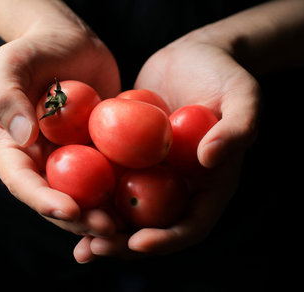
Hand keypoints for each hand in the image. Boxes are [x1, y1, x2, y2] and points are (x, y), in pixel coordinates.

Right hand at [0, 7, 119, 236]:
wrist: (70, 42)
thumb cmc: (35, 49)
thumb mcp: (11, 63)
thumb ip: (6, 97)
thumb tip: (23, 138)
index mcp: (11, 150)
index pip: (22, 183)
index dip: (44, 202)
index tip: (70, 210)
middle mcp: (39, 162)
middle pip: (56, 200)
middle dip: (80, 219)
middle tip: (108, 227)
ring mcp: (69, 160)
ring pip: (85, 197)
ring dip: (105, 213)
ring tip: (129, 225)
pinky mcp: (96, 154)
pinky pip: (109, 176)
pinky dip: (124, 191)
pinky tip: (146, 200)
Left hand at [73, 30, 259, 261]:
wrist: (191, 55)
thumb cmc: (224, 73)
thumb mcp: (243, 95)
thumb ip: (236, 128)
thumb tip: (209, 161)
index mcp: (209, 185)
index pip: (191, 225)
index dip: (166, 239)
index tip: (138, 241)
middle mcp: (178, 185)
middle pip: (151, 227)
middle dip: (122, 243)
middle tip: (93, 249)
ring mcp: (151, 172)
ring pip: (124, 209)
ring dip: (99, 226)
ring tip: (73, 237)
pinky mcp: (127, 155)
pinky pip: (106, 177)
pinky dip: (87, 191)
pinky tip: (60, 195)